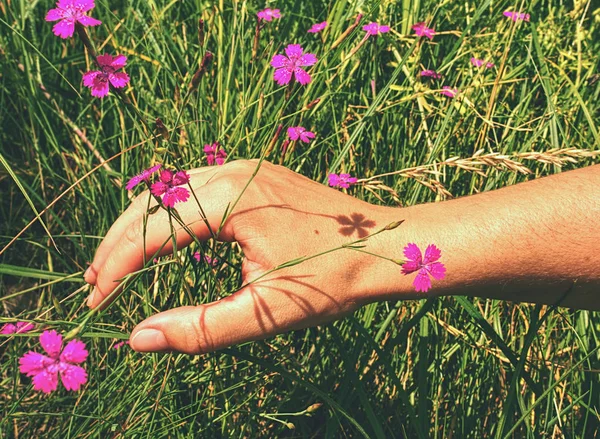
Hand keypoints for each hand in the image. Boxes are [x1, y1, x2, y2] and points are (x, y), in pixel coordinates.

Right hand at [84, 160, 406, 353]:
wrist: (384, 246)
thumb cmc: (334, 278)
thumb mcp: (268, 311)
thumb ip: (201, 327)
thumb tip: (139, 339)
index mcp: (231, 197)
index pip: (153, 229)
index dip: (118, 266)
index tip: (96, 300)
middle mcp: (231, 171)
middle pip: (153, 202)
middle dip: (119, 243)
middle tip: (95, 283)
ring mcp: (243, 168)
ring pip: (171, 191)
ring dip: (140, 226)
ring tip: (116, 263)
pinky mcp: (253, 175)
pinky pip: (194, 189)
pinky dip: (168, 215)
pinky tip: (162, 239)